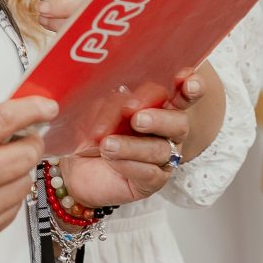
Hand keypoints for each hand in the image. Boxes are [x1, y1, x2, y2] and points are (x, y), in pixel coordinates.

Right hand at [0, 96, 52, 255]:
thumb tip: (18, 123)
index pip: (5, 121)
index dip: (33, 110)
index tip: (48, 107)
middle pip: (26, 155)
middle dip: (31, 143)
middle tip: (24, 140)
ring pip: (25, 182)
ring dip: (19, 171)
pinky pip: (16, 206)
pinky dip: (9, 194)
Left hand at [57, 74, 204, 208]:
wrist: (73, 168)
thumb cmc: (92, 133)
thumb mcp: (98, 111)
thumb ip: (115, 104)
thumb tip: (126, 104)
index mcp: (158, 106)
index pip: (181, 95)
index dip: (190, 87)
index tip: (186, 80)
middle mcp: (167, 131)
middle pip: (179, 122)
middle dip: (159, 119)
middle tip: (136, 119)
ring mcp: (162, 158)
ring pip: (160, 149)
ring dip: (132, 145)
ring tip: (107, 144)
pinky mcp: (152, 182)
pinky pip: (150, 173)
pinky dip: (128, 164)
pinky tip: (111, 160)